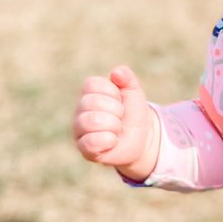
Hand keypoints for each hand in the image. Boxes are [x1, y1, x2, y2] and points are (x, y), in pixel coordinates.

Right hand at [72, 65, 158, 180]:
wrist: (142, 138)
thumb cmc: (133, 113)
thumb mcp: (134, 92)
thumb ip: (126, 78)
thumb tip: (116, 73)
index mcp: (89, 93)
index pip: (92, 84)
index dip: (112, 92)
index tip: (119, 100)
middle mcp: (80, 110)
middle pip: (92, 102)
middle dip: (116, 110)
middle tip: (120, 117)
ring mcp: (79, 129)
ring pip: (90, 121)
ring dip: (113, 125)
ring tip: (117, 129)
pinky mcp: (84, 148)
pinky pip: (89, 142)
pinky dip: (108, 140)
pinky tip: (113, 141)